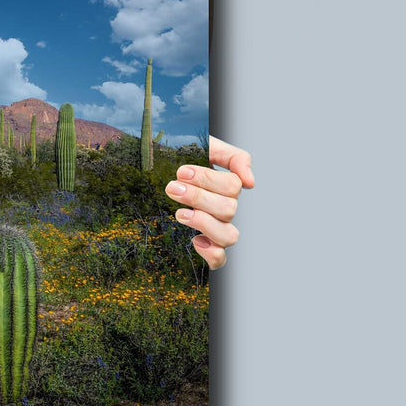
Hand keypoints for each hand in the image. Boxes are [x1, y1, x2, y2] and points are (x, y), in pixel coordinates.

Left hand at [166, 135, 253, 270]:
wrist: (155, 168)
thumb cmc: (180, 157)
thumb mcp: (205, 146)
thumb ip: (232, 156)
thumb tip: (250, 182)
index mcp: (226, 186)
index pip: (233, 185)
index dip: (208, 179)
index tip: (182, 171)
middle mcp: (225, 208)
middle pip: (229, 209)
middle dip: (198, 197)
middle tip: (172, 188)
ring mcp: (216, 228)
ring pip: (229, 236)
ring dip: (204, 223)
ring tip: (179, 213)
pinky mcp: (205, 246)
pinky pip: (219, 259)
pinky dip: (211, 253)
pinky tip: (194, 240)